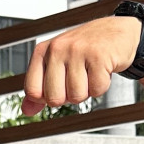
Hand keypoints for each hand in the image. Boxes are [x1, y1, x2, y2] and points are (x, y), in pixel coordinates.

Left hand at [21, 15, 141, 114]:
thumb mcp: (57, 65)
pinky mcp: (98, 56)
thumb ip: (41, 87)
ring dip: (88, 90)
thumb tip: (26, 111)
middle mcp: (57, 48)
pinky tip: (103, 69)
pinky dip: (103, 85)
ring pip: (76, 96)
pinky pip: (96, 90)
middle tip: (79, 78)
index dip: (48, 97)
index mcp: (43, 51)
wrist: (117, 32)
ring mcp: (77, 51)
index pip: (32, 91)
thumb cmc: (85, 50)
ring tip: (91, 71)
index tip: (60, 85)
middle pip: (54, 99)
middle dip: (69, 96)